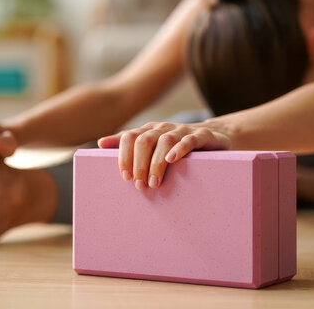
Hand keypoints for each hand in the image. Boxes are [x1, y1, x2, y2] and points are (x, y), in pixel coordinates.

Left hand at [97, 121, 230, 189]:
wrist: (214, 136)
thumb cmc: (177, 145)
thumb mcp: (151, 144)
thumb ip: (127, 143)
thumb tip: (100, 143)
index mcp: (149, 130)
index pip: (130, 137)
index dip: (124, 156)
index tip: (125, 177)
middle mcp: (163, 128)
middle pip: (144, 140)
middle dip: (139, 164)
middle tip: (139, 185)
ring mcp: (183, 130)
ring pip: (164, 141)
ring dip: (156, 163)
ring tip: (154, 183)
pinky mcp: (201, 135)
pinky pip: (189, 140)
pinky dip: (179, 149)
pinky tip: (171, 160)